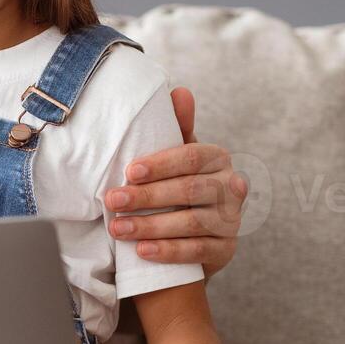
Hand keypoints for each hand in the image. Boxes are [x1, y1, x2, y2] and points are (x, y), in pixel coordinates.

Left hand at [103, 87, 247, 276]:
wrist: (191, 231)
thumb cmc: (178, 184)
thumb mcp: (175, 156)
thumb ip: (177, 126)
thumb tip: (180, 91)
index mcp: (218, 159)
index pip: (192, 157)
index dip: (161, 164)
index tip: (130, 171)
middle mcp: (231, 188)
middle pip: (190, 190)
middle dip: (147, 196)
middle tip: (113, 200)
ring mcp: (232, 220)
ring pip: (192, 223)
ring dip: (151, 226)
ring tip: (118, 228)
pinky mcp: (226, 249)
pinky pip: (198, 251)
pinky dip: (168, 251)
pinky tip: (141, 251)